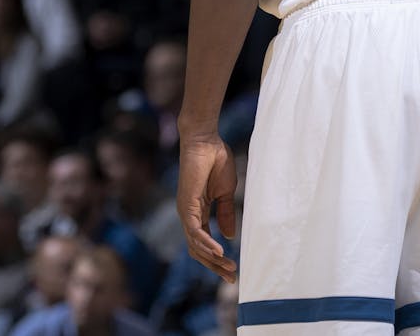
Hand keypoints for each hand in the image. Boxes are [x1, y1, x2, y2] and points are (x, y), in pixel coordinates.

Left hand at [177, 133, 238, 282]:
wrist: (206, 141)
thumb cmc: (216, 161)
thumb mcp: (227, 193)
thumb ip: (226, 213)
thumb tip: (229, 236)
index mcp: (198, 213)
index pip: (205, 244)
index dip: (218, 260)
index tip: (233, 272)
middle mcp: (189, 216)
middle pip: (198, 250)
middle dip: (215, 266)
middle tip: (232, 278)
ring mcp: (186, 211)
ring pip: (195, 245)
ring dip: (212, 259)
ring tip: (229, 267)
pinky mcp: (186, 205)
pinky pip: (194, 231)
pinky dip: (206, 242)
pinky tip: (219, 251)